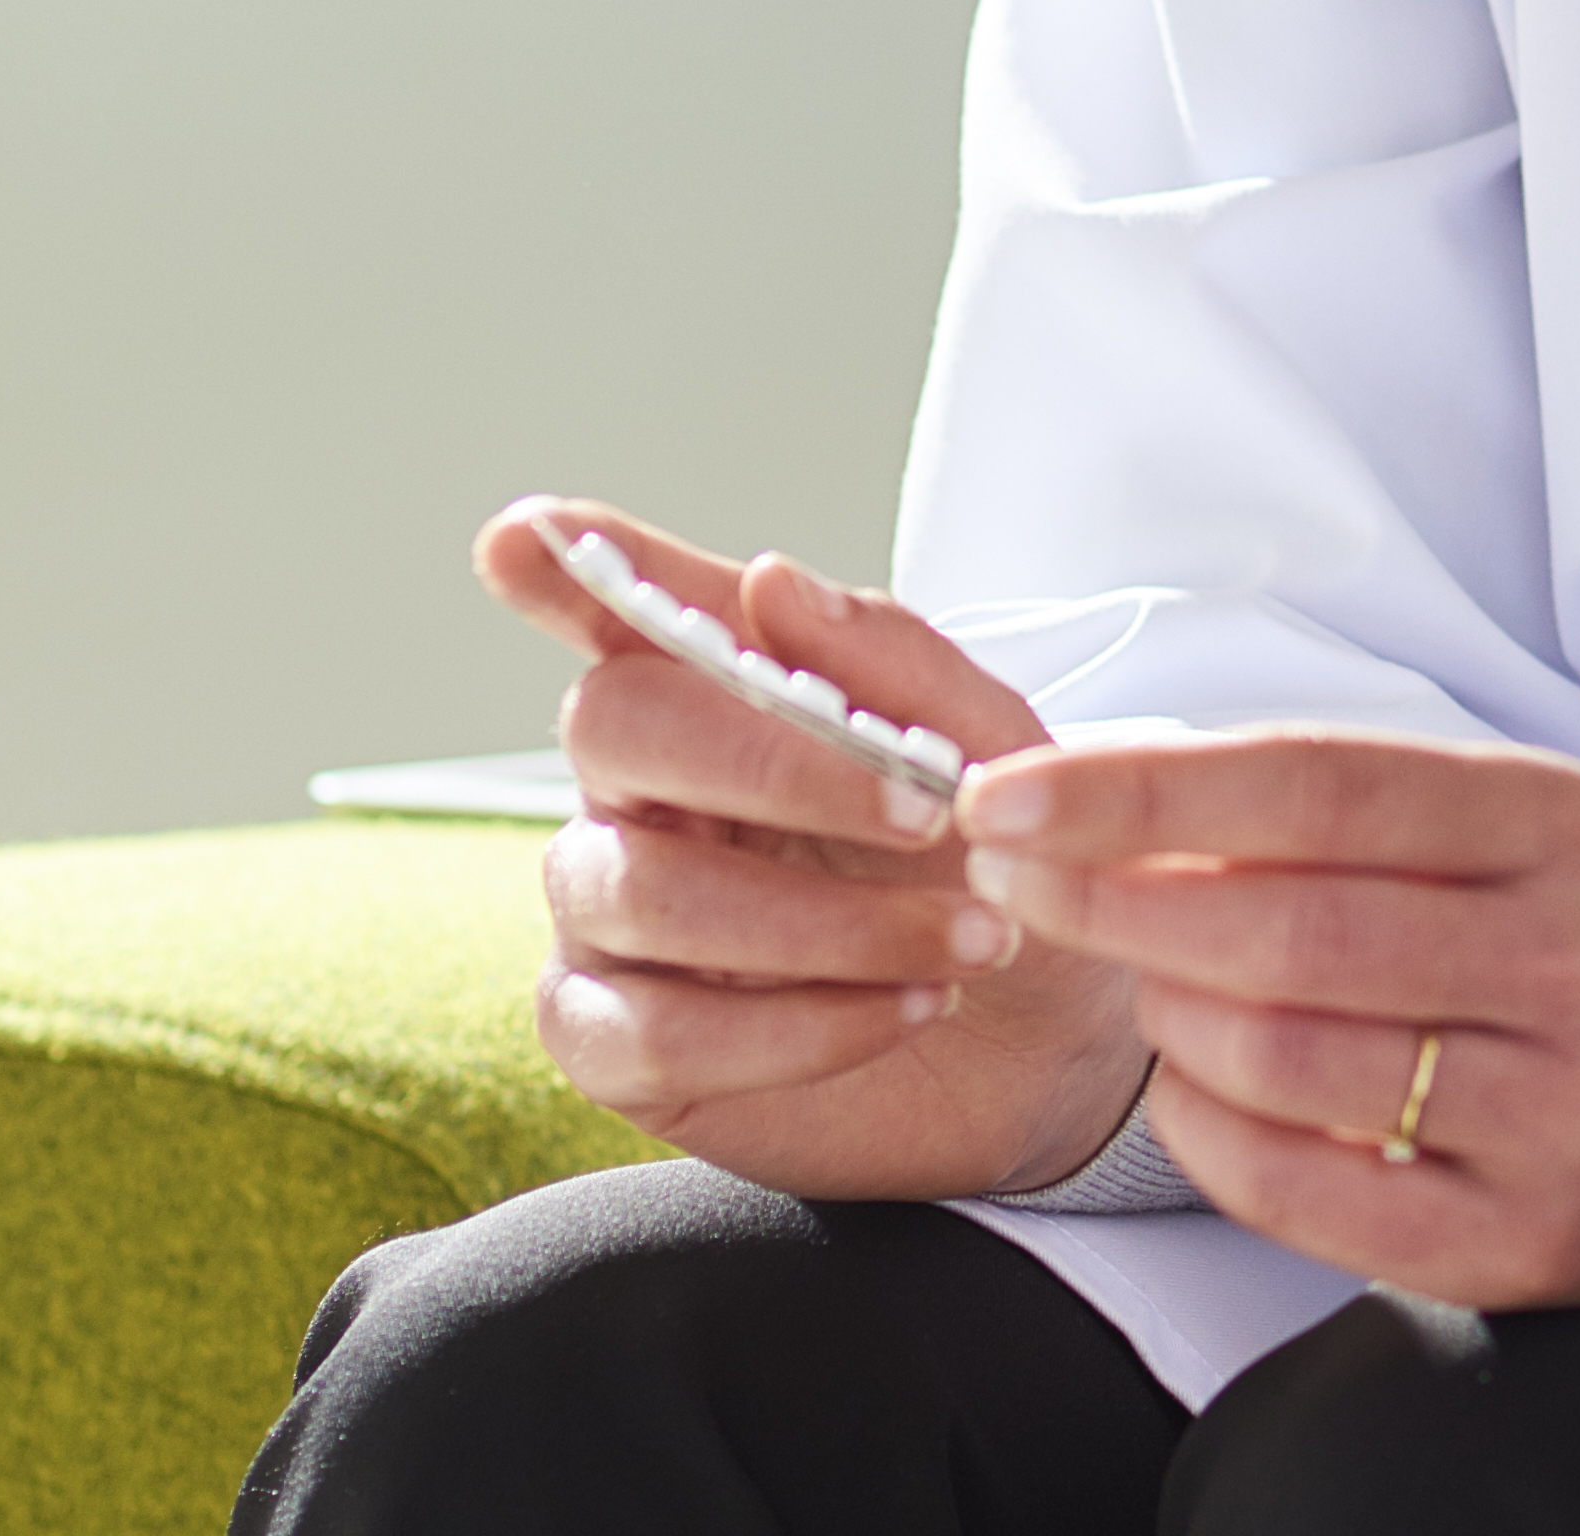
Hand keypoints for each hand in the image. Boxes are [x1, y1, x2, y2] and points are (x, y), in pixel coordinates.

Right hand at [480, 496, 1147, 1201]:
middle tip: (923, 810)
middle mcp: (637, 791)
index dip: (565, 571)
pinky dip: (797, 1028)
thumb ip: (896, 667)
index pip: (617, 609)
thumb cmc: (1002, 870)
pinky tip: (901, 1009)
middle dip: (773, 766)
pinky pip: (651, 1034)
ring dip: (826, 924)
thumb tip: (772, 585)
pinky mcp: (618, 1046)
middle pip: (615, 728)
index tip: (524, 534)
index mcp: (718, 694)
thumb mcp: (998, 756)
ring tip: (969, 939)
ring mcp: (611, 918)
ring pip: (642, 893)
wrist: (1056, 1036)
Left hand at [949, 728, 1579, 1304]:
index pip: (1322, 789)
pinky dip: (1206, 1130)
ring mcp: (1561, 1118)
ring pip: (1286, 1062)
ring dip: (1165, 1017)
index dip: (1146, 791)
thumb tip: (1113, 805)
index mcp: (1567, 829)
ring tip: (1151, 985)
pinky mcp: (1522, 1244)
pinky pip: (1304, 1191)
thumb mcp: (1510, 828)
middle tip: (1024, 883)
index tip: (1011, 793)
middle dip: (1113, 901)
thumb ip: (1341, 812)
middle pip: (1288, 932)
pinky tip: (1194, 1087)